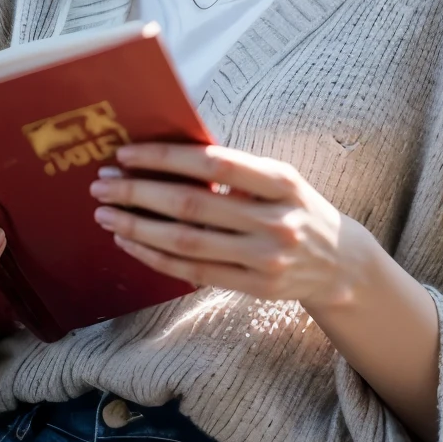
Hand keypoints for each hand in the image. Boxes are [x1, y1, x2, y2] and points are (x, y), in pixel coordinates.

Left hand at [90, 141, 353, 314]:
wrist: (341, 264)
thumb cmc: (296, 208)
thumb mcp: (279, 180)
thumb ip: (234, 171)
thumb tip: (166, 156)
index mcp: (281, 181)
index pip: (214, 163)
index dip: (166, 158)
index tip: (126, 154)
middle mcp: (276, 220)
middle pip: (193, 205)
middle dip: (139, 193)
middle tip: (102, 184)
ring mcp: (266, 259)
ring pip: (187, 242)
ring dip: (138, 227)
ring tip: (105, 214)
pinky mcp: (255, 288)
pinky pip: (193, 272)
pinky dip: (156, 257)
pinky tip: (130, 242)